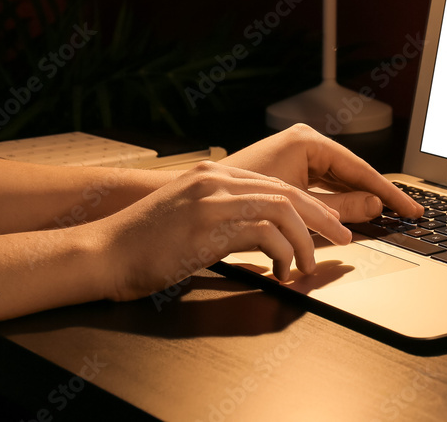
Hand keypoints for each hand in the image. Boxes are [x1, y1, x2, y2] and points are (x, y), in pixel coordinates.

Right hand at [97, 161, 351, 301]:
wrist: (101, 253)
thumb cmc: (142, 246)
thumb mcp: (188, 220)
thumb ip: (223, 217)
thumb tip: (260, 235)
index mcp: (213, 175)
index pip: (276, 184)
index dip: (309, 205)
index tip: (328, 223)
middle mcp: (216, 180)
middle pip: (289, 193)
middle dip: (322, 217)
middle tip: (344, 238)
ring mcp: (213, 199)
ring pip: (284, 210)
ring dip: (305, 240)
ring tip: (308, 265)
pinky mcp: (209, 225)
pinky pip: (266, 233)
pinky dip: (282, 253)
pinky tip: (279, 271)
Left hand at [219, 123, 423, 222]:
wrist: (195, 208)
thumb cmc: (237, 201)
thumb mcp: (297, 206)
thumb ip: (340, 206)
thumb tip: (375, 205)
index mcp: (308, 141)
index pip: (361, 168)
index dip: (389, 192)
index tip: (410, 208)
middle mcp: (305, 142)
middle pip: (354, 173)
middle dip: (379, 195)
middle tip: (408, 214)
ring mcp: (298, 154)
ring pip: (341, 181)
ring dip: (361, 200)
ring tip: (390, 217)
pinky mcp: (291, 168)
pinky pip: (326, 185)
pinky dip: (341, 201)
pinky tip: (358, 215)